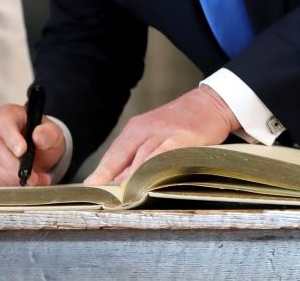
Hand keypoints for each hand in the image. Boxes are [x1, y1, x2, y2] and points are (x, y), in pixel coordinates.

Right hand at [0, 102, 65, 186]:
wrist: (42, 151)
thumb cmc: (43, 136)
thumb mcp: (53, 132)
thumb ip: (49, 133)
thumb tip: (38, 135)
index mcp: (8, 115)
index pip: (3, 124)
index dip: (11, 138)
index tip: (22, 151)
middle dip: (15, 166)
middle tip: (33, 176)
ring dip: (16, 178)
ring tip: (37, 180)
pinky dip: (14, 183)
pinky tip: (29, 182)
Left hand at [83, 85, 237, 185]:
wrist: (210, 102)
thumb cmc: (181, 123)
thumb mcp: (154, 134)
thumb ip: (139, 154)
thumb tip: (121, 181)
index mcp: (135, 129)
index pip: (114, 153)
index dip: (101, 172)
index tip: (89, 188)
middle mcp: (145, 129)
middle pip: (122, 155)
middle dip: (109, 176)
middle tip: (98, 195)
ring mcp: (163, 132)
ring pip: (141, 156)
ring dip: (130, 176)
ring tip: (119, 196)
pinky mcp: (182, 137)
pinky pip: (165, 153)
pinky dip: (154, 166)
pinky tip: (147, 179)